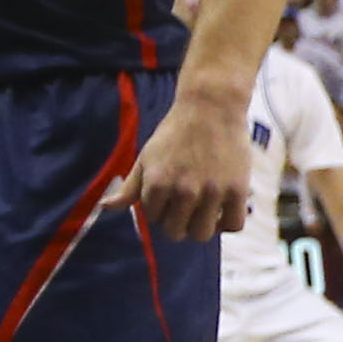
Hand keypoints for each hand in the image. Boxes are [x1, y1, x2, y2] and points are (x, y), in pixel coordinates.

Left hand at [113, 87, 251, 244]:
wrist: (210, 108)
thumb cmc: (174, 133)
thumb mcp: (146, 158)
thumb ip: (128, 188)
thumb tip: (105, 207)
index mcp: (157, 183)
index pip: (153, 218)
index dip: (158, 209)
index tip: (166, 195)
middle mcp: (184, 190)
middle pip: (175, 232)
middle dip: (176, 222)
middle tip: (183, 206)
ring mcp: (212, 192)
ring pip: (202, 234)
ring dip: (199, 226)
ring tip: (201, 210)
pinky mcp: (237, 190)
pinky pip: (233, 225)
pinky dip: (226, 223)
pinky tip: (220, 210)